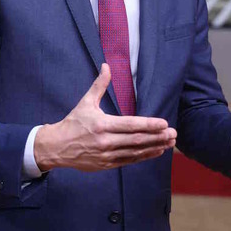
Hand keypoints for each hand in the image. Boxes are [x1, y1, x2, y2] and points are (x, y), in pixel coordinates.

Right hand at [34, 64, 176, 171]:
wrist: (57, 146)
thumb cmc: (73, 122)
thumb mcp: (85, 102)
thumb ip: (99, 85)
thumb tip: (106, 66)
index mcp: (102, 124)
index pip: (130, 125)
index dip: (148, 125)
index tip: (164, 124)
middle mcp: (106, 141)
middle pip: (136, 140)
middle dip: (157, 137)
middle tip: (174, 134)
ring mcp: (107, 154)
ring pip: (135, 152)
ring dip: (154, 147)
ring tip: (169, 143)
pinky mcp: (107, 164)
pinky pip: (129, 161)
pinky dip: (144, 156)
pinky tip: (156, 151)